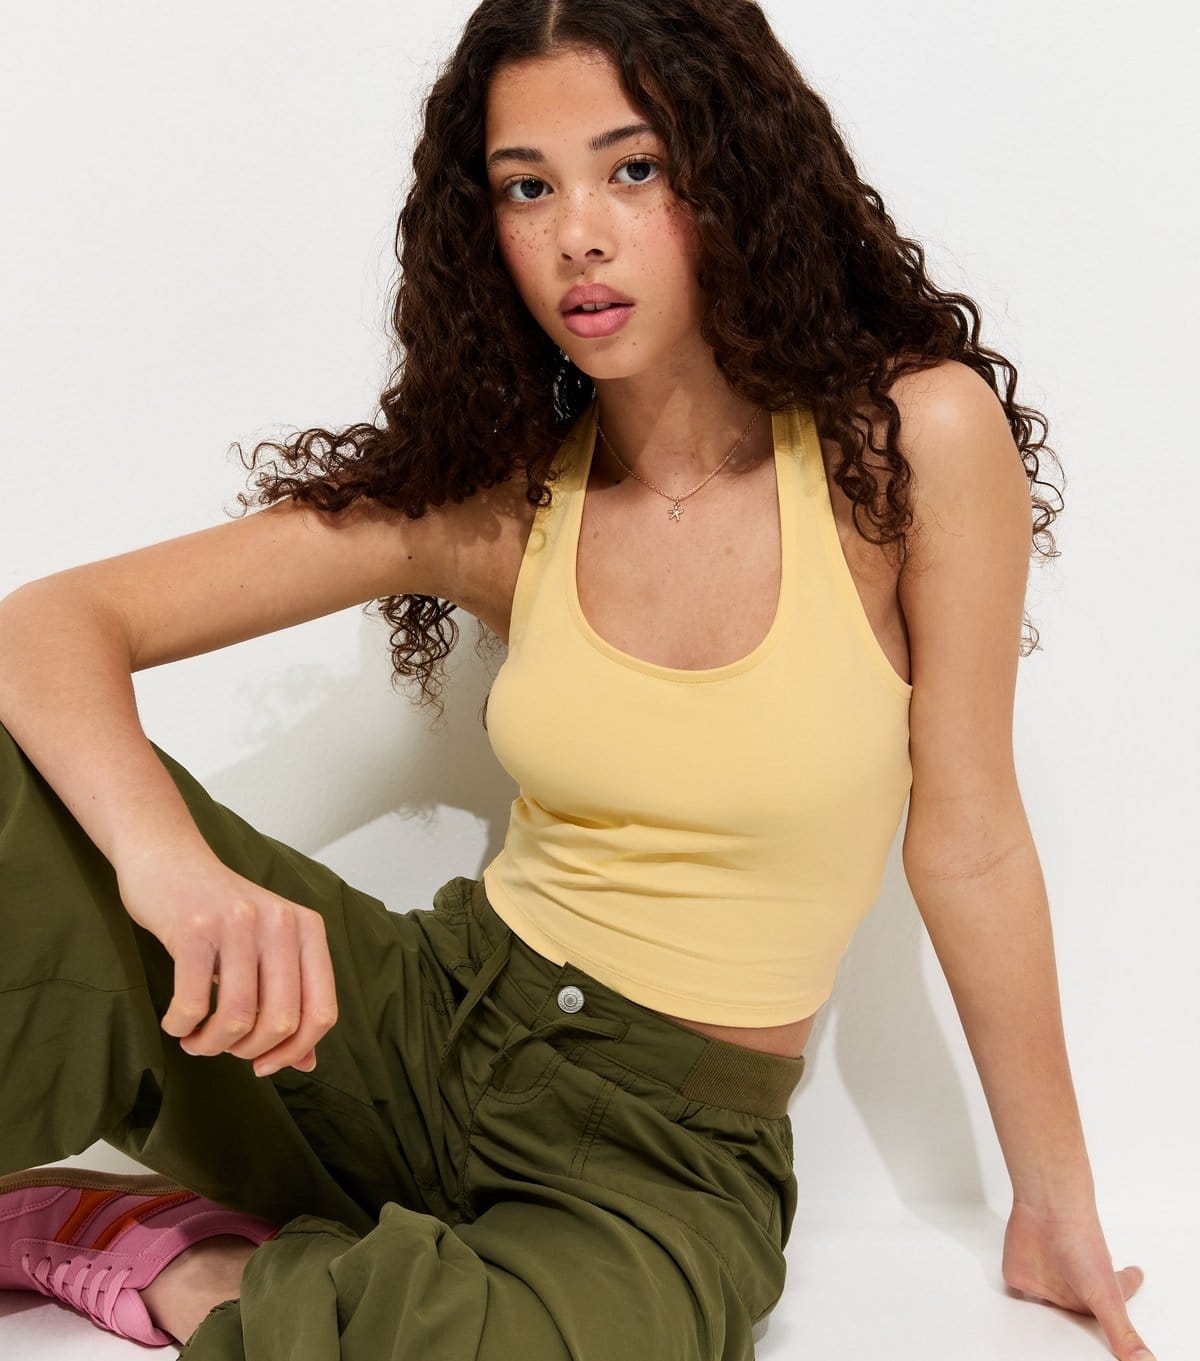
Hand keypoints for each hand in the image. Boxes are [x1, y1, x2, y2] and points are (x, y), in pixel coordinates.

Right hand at [115, 846, 338, 1076]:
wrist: (169, 859)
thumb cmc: (220, 912)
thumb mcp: (266, 947)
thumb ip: (290, 1000)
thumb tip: (306, 1063)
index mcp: (307, 930)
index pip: (322, 1011)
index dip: (295, 1051)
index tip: (265, 1065)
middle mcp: (281, 923)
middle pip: (281, 1021)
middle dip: (249, 1051)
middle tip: (224, 1047)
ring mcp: (239, 924)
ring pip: (238, 1017)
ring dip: (211, 1044)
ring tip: (196, 1040)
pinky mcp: (195, 929)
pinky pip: (194, 1003)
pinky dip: (182, 1026)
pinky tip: (176, 1022)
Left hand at [1002, 1198, 1153, 1359]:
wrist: (1047, 1210)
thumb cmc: (1081, 1245)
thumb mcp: (1107, 1298)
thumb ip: (1122, 1334)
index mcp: (1100, 1292)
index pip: (1118, 1294)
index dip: (1128, 1284)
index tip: (1136, 1274)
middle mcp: (1074, 1287)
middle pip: (1079, 1310)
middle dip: (1081, 1316)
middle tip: (1083, 1320)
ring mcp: (1047, 1282)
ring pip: (1047, 1309)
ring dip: (1046, 1315)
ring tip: (1051, 1322)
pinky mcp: (1021, 1276)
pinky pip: (1017, 1295)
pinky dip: (1017, 1304)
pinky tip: (1017, 1309)